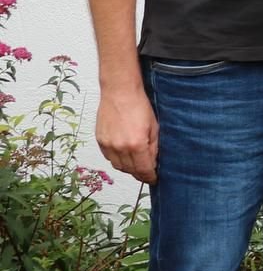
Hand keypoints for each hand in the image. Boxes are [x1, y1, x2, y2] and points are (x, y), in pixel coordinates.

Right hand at [96, 69, 158, 183]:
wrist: (120, 92)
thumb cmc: (139, 106)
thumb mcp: (154, 127)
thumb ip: (154, 147)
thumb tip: (154, 161)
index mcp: (137, 145)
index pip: (144, 170)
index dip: (150, 177)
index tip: (154, 178)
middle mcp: (120, 147)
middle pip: (130, 170)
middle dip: (140, 173)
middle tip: (147, 172)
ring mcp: (108, 145)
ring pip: (118, 166)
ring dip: (128, 168)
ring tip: (137, 164)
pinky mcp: (100, 140)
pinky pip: (109, 157)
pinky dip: (117, 160)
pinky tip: (125, 154)